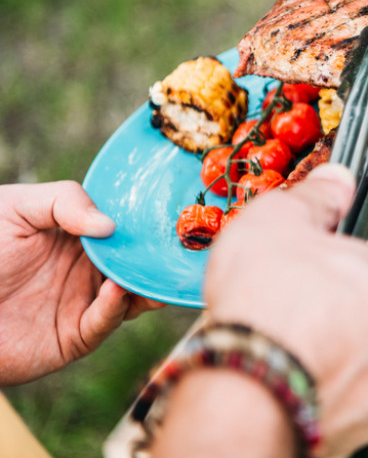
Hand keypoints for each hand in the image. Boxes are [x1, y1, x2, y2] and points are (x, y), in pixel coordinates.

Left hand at [0, 181, 164, 385]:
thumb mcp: (13, 208)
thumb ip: (62, 201)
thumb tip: (110, 224)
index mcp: (79, 235)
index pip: (127, 226)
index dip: (148, 221)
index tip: (172, 212)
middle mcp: (89, 268)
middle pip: (138, 261)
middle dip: (160, 254)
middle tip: (182, 244)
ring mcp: (85, 301)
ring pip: (133, 294)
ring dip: (147, 284)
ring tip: (153, 270)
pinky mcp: (76, 336)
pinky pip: (105, 322)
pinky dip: (115, 307)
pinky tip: (114, 290)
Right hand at [203, 164, 367, 456]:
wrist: (249, 388)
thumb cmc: (273, 306)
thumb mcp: (283, 220)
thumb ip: (317, 197)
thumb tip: (333, 182)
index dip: (345, 260)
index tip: (317, 264)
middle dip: (344, 306)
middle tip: (296, 302)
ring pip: (367, 358)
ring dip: (336, 348)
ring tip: (288, 341)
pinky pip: (349, 397)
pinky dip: (325, 386)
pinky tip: (292, 373)